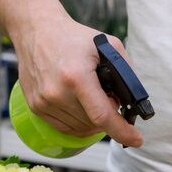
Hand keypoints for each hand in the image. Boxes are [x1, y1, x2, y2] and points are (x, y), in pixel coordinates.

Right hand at [11, 15, 142, 146]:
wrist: (37, 32)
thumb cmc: (73, 38)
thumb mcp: (108, 46)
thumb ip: (126, 73)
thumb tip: (134, 103)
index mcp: (76, 76)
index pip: (102, 115)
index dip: (122, 131)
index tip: (136, 140)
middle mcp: (57, 93)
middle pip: (93, 124)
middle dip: (108, 116)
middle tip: (108, 97)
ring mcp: (43, 102)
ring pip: (80, 128)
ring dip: (93, 121)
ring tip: (91, 97)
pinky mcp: (36, 107)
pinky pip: (64, 128)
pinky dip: (78, 123)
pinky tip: (81, 107)